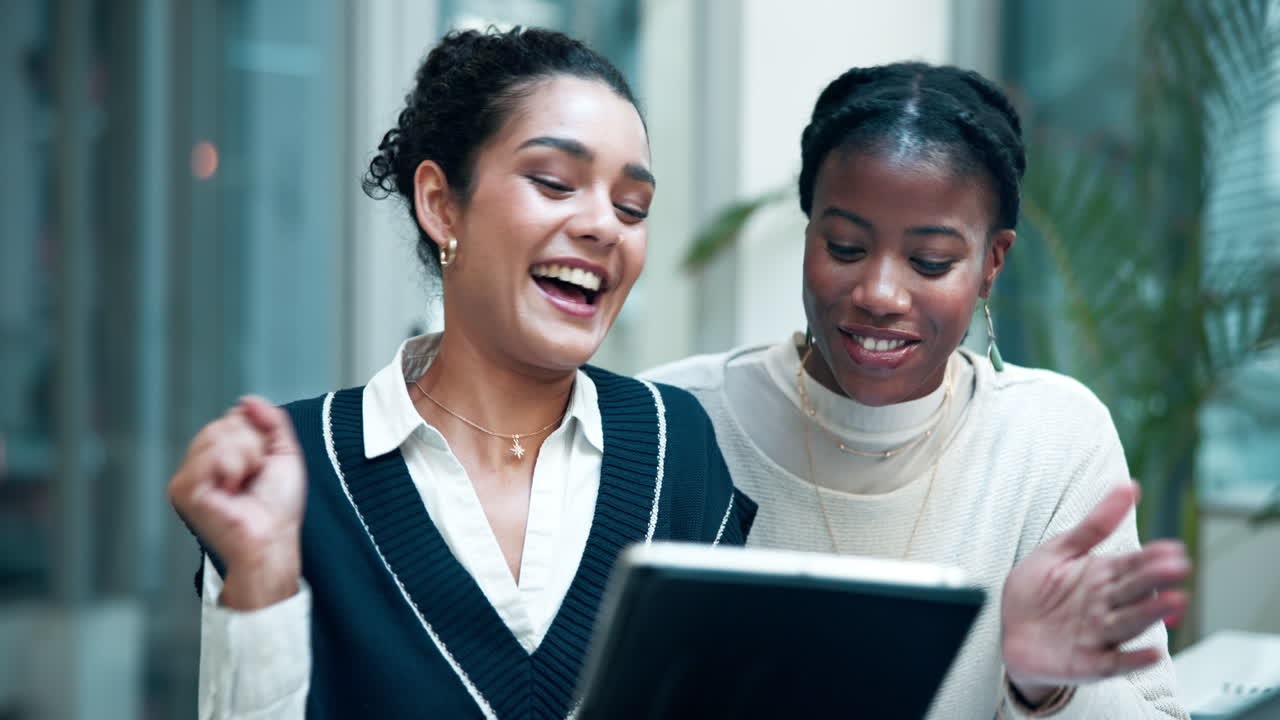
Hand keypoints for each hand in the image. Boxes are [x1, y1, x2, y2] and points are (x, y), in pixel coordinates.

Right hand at [168, 396, 305, 609]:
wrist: (274, 538)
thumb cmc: (278, 508)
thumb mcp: (284, 453)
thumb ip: (271, 421)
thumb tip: (248, 400)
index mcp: (219, 457)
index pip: (233, 419)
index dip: (258, 437)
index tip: (263, 465)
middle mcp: (200, 465)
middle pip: (225, 424)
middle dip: (253, 447)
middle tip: (254, 477)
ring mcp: (188, 477)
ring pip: (219, 435)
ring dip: (246, 458)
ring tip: (244, 484)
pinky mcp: (183, 489)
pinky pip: (213, 453)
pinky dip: (234, 468)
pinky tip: (232, 489)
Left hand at [1001, 481, 1189, 702]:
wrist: (1012, 634)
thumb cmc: (1038, 590)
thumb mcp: (1059, 550)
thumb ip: (1094, 525)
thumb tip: (1130, 486)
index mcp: (1103, 576)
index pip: (1132, 564)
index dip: (1151, 556)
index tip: (1173, 548)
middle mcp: (1107, 604)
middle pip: (1135, 590)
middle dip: (1156, 579)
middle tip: (1177, 566)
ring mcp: (1100, 634)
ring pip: (1130, 622)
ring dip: (1152, 612)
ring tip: (1176, 600)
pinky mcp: (1090, 663)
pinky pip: (1115, 662)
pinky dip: (1134, 659)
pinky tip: (1152, 652)